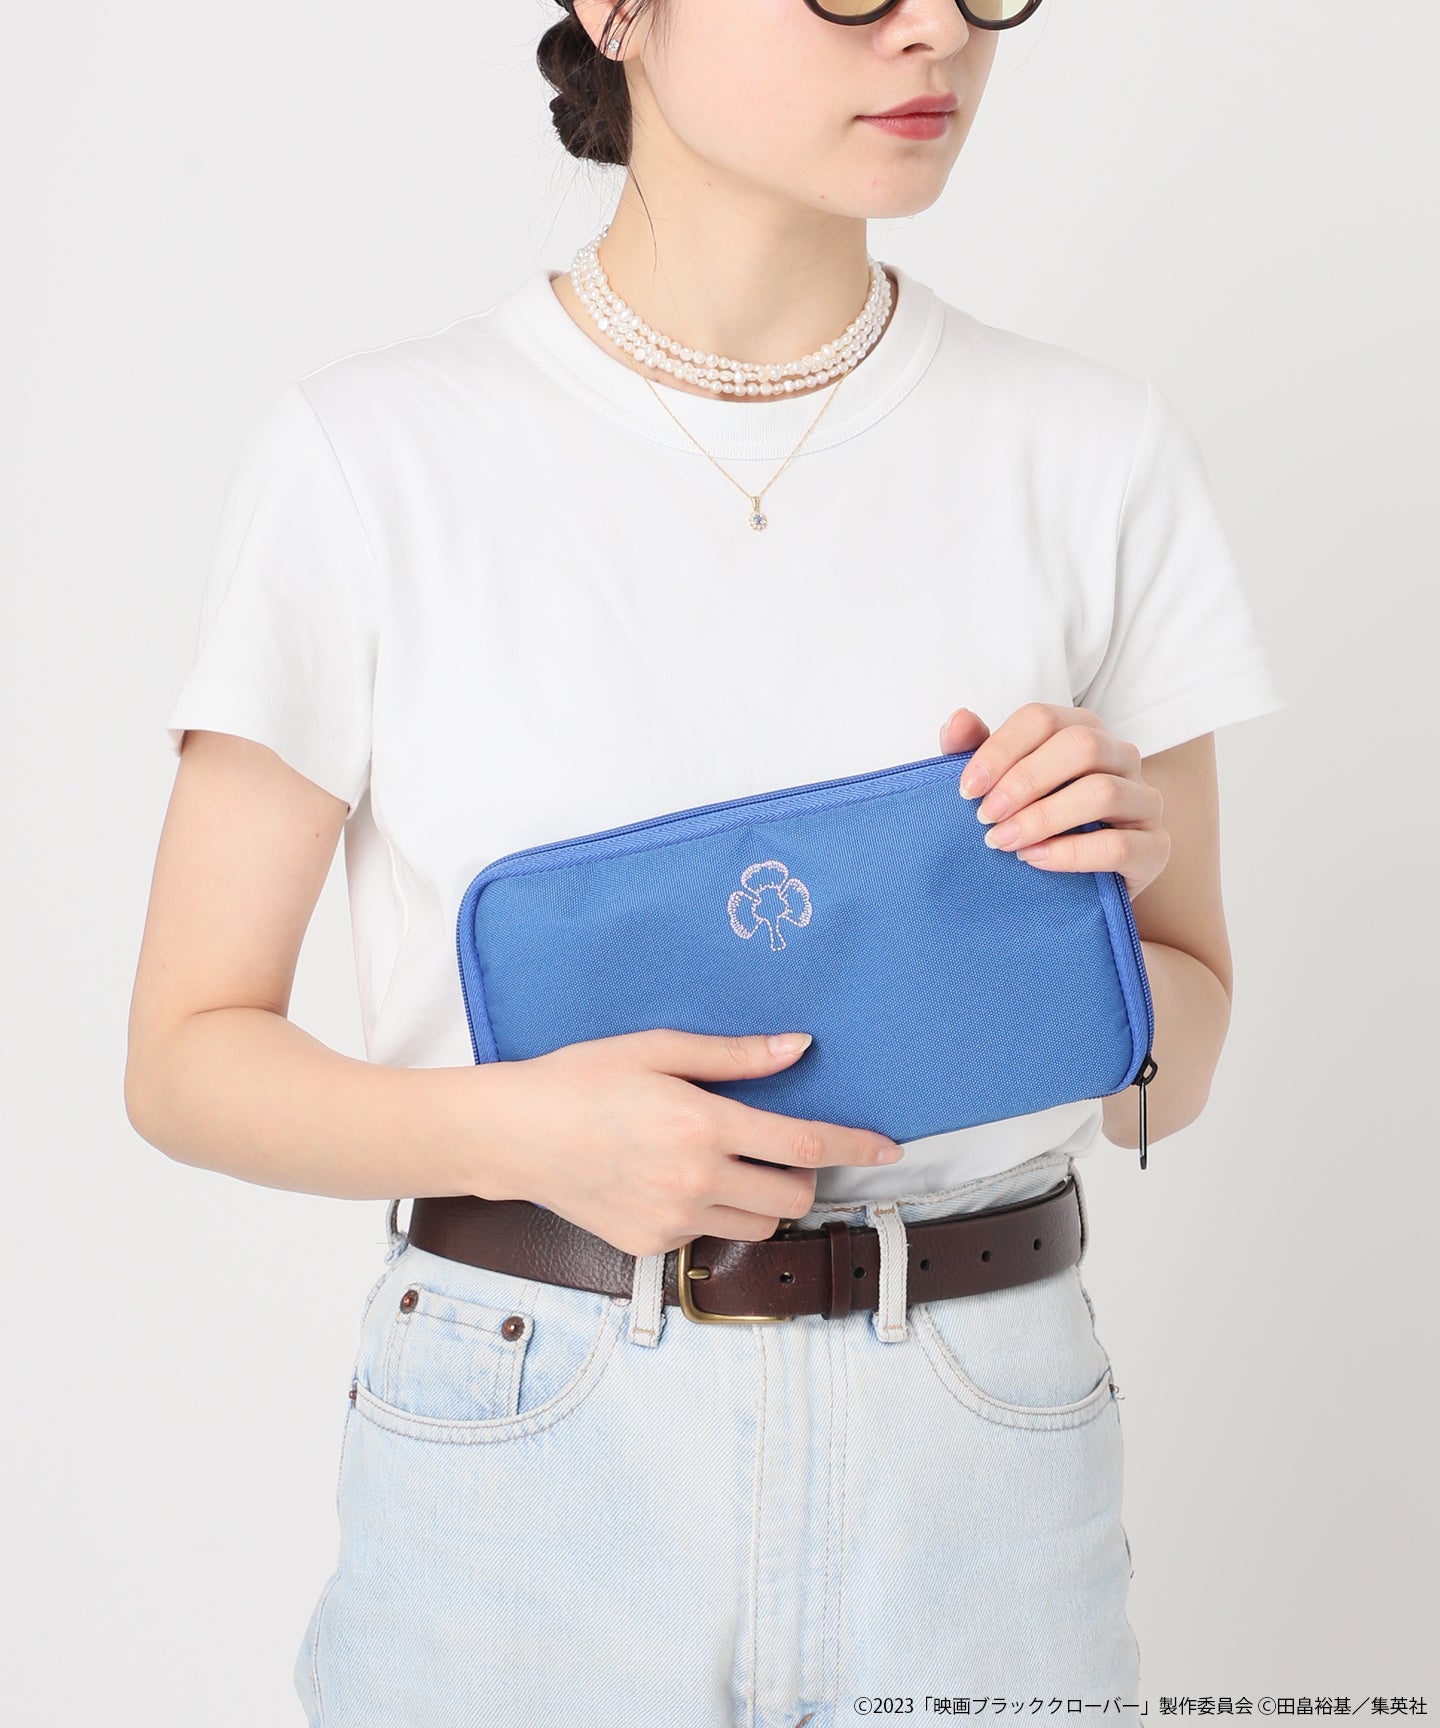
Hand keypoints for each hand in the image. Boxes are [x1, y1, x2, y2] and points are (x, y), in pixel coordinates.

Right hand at [471, 1028, 903, 1258]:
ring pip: (758, 1226)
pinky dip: (713, 1212)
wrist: (513, 1135)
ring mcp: (673, 1218)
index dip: (855, 1146)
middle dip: (806, 1178)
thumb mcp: (658, 1050)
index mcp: (702, 1124)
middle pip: (793, 1197)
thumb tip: (798, 1047)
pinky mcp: (651, 1245)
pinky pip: (708, 1234)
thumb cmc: (580, 1079)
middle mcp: (694, 1179)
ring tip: (731, 1166)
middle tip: (786, 1151)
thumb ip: (735, 1056)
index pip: (804, 1144)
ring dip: (765, 1201)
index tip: (888, 1148)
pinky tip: (677, 1182)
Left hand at [938, 702, 1169, 899]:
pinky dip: (1069, 854)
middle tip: (985, 817)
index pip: (1042, 719)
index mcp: (1082, 730)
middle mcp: (1121, 756)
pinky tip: (1034, 860)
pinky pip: (1119, 846)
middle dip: (1024, 781)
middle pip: (1080, 745)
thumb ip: (973, 751)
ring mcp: (1145, 801)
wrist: (1070, 889)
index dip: (1000, 750)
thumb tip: (957, 720)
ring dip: (1042, 818)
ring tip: (1003, 842)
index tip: (966, 789)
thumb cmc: (1030, 824)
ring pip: (1102, 792)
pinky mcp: (1155, 848)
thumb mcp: (997, 787)